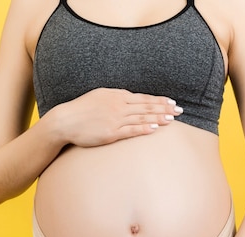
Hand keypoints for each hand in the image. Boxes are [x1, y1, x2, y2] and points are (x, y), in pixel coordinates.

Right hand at [54, 88, 182, 147]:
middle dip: (165, 109)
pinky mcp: (111, 133)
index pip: (143, 98)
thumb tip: (130, 99)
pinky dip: (144, 129)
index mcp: (116, 96)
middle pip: (146, 107)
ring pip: (142, 118)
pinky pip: (131, 130)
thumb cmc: (81, 110)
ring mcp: (115, 120)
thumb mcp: (99, 96)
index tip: (172, 102)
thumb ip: (116, 97)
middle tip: (180, 111)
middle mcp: (118, 106)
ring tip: (172, 120)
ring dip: (158, 118)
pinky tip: (155, 129)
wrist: (65, 121)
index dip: (159, 100)